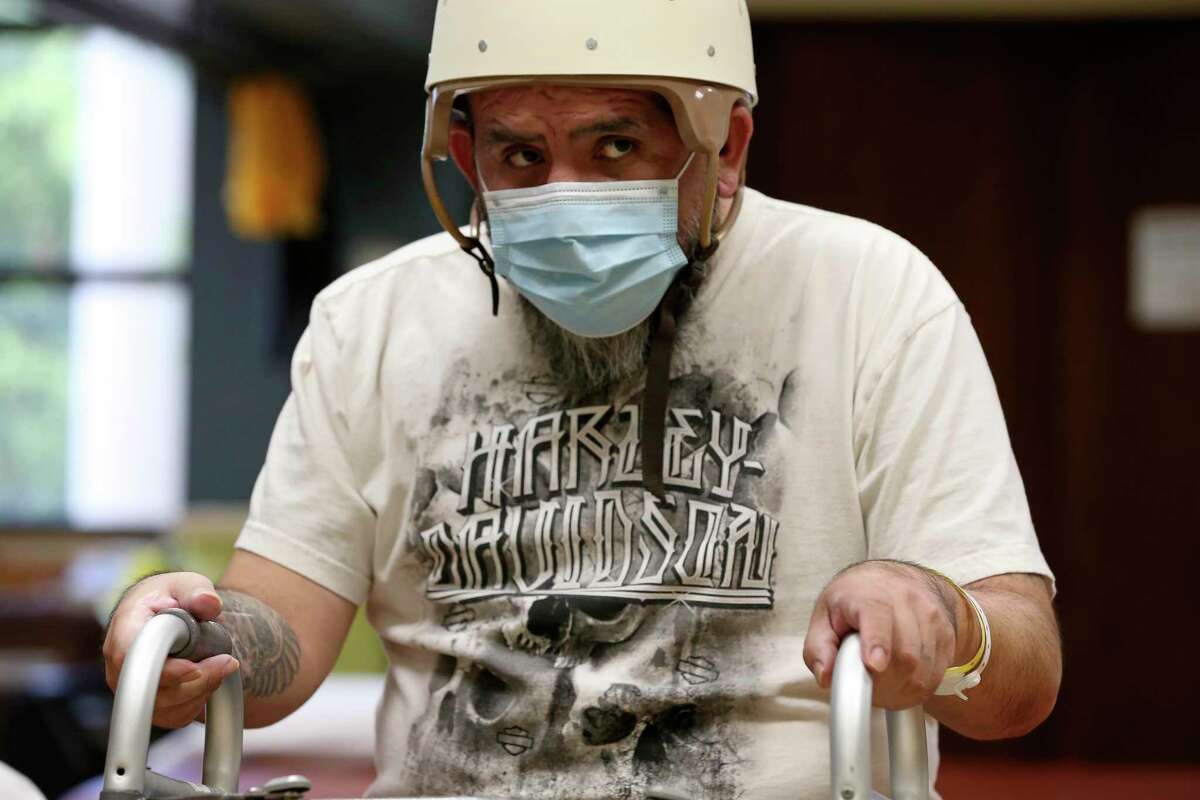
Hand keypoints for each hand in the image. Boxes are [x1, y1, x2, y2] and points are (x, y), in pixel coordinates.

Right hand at [102, 572, 239, 727]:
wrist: (162, 612)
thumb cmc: (171, 597)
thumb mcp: (186, 583)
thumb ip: (197, 590)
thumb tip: (208, 603)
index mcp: (124, 629)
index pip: (134, 660)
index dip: (165, 669)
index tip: (195, 667)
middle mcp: (120, 665)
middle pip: (152, 690)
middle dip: (196, 681)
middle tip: (226, 662)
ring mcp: (131, 689)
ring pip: (166, 707)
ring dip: (202, 689)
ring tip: (221, 665)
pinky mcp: (148, 705)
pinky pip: (174, 716)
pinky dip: (199, 701)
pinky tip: (208, 679)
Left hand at [803, 560, 961, 709]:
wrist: (895, 580)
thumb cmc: (855, 600)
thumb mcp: (825, 615)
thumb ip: (818, 648)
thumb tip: (825, 676)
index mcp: (870, 594)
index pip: (879, 617)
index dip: (878, 643)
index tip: (873, 664)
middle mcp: (906, 600)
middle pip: (904, 655)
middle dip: (882, 684)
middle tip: (865, 688)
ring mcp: (931, 617)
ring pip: (922, 670)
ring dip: (899, 690)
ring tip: (880, 684)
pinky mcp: (947, 635)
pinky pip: (935, 675)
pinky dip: (916, 689)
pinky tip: (899, 682)